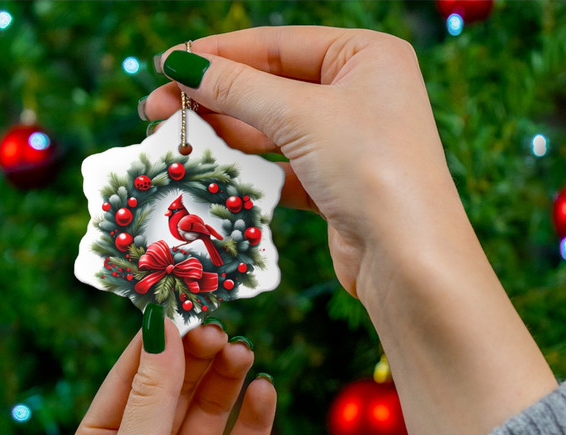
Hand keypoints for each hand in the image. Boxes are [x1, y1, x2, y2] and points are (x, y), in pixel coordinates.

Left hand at [65, 321, 274, 434]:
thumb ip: (151, 394)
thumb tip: (161, 327)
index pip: (131, 376)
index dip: (157, 341)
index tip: (183, 305)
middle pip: (176, 388)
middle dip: (197, 357)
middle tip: (221, 331)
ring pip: (211, 411)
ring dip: (227, 380)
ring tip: (245, 353)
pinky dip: (255, 418)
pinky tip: (265, 391)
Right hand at [144, 26, 455, 297]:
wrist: (408, 259)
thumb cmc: (370, 169)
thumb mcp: (301, 116)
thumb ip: (238, 88)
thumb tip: (182, 66)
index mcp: (366, 56)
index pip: (276, 45)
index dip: (217, 55)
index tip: (166, 66)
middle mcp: (361, 94)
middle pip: (272, 87)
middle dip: (215, 99)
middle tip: (157, 110)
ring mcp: (349, 142)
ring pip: (275, 130)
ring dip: (228, 136)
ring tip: (179, 141)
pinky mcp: (337, 186)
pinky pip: (285, 168)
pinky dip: (253, 172)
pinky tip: (218, 174)